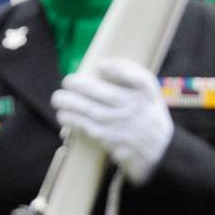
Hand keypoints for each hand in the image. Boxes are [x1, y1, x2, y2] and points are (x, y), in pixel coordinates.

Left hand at [51, 59, 172, 183]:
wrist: (157, 149)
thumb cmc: (147, 113)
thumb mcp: (149, 92)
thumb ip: (132, 75)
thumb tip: (103, 64)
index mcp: (145, 94)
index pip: (140, 80)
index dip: (121, 70)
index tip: (101, 65)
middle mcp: (135, 109)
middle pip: (108, 95)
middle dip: (83, 86)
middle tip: (67, 81)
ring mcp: (122, 126)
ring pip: (94, 112)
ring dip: (72, 105)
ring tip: (58, 99)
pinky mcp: (111, 141)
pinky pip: (90, 129)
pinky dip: (75, 122)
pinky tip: (64, 116)